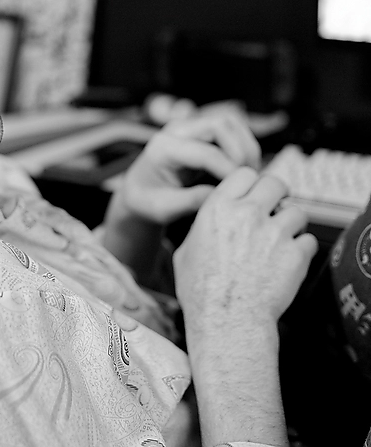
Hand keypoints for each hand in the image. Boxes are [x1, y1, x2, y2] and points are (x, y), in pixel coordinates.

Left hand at [112, 109, 261, 224]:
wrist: (139, 190)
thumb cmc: (147, 201)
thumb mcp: (162, 209)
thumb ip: (189, 202)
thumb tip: (220, 194)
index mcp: (162, 147)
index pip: (205, 152)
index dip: (229, 170)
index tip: (242, 190)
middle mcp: (176, 130)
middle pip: (221, 126)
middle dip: (242, 152)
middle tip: (249, 179)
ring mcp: (190, 127)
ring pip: (230, 124)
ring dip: (246, 147)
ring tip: (249, 175)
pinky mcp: (202, 132)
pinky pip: (231, 131)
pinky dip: (243, 147)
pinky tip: (244, 171)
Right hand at [172, 168, 317, 446]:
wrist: (226, 320)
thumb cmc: (200, 291)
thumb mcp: (185, 251)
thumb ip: (199, 230)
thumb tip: (202, 226)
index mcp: (219, 208)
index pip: (244, 173)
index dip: (251, 182)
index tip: (253, 194)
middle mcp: (248, 214)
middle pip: (275, 183)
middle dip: (277, 195)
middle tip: (275, 208)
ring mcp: (274, 232)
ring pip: (297, 212)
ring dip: (291, 223)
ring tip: (283, 239)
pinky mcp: (295, 254)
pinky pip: (308, 241)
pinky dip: (302, 249)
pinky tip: (289, 260)